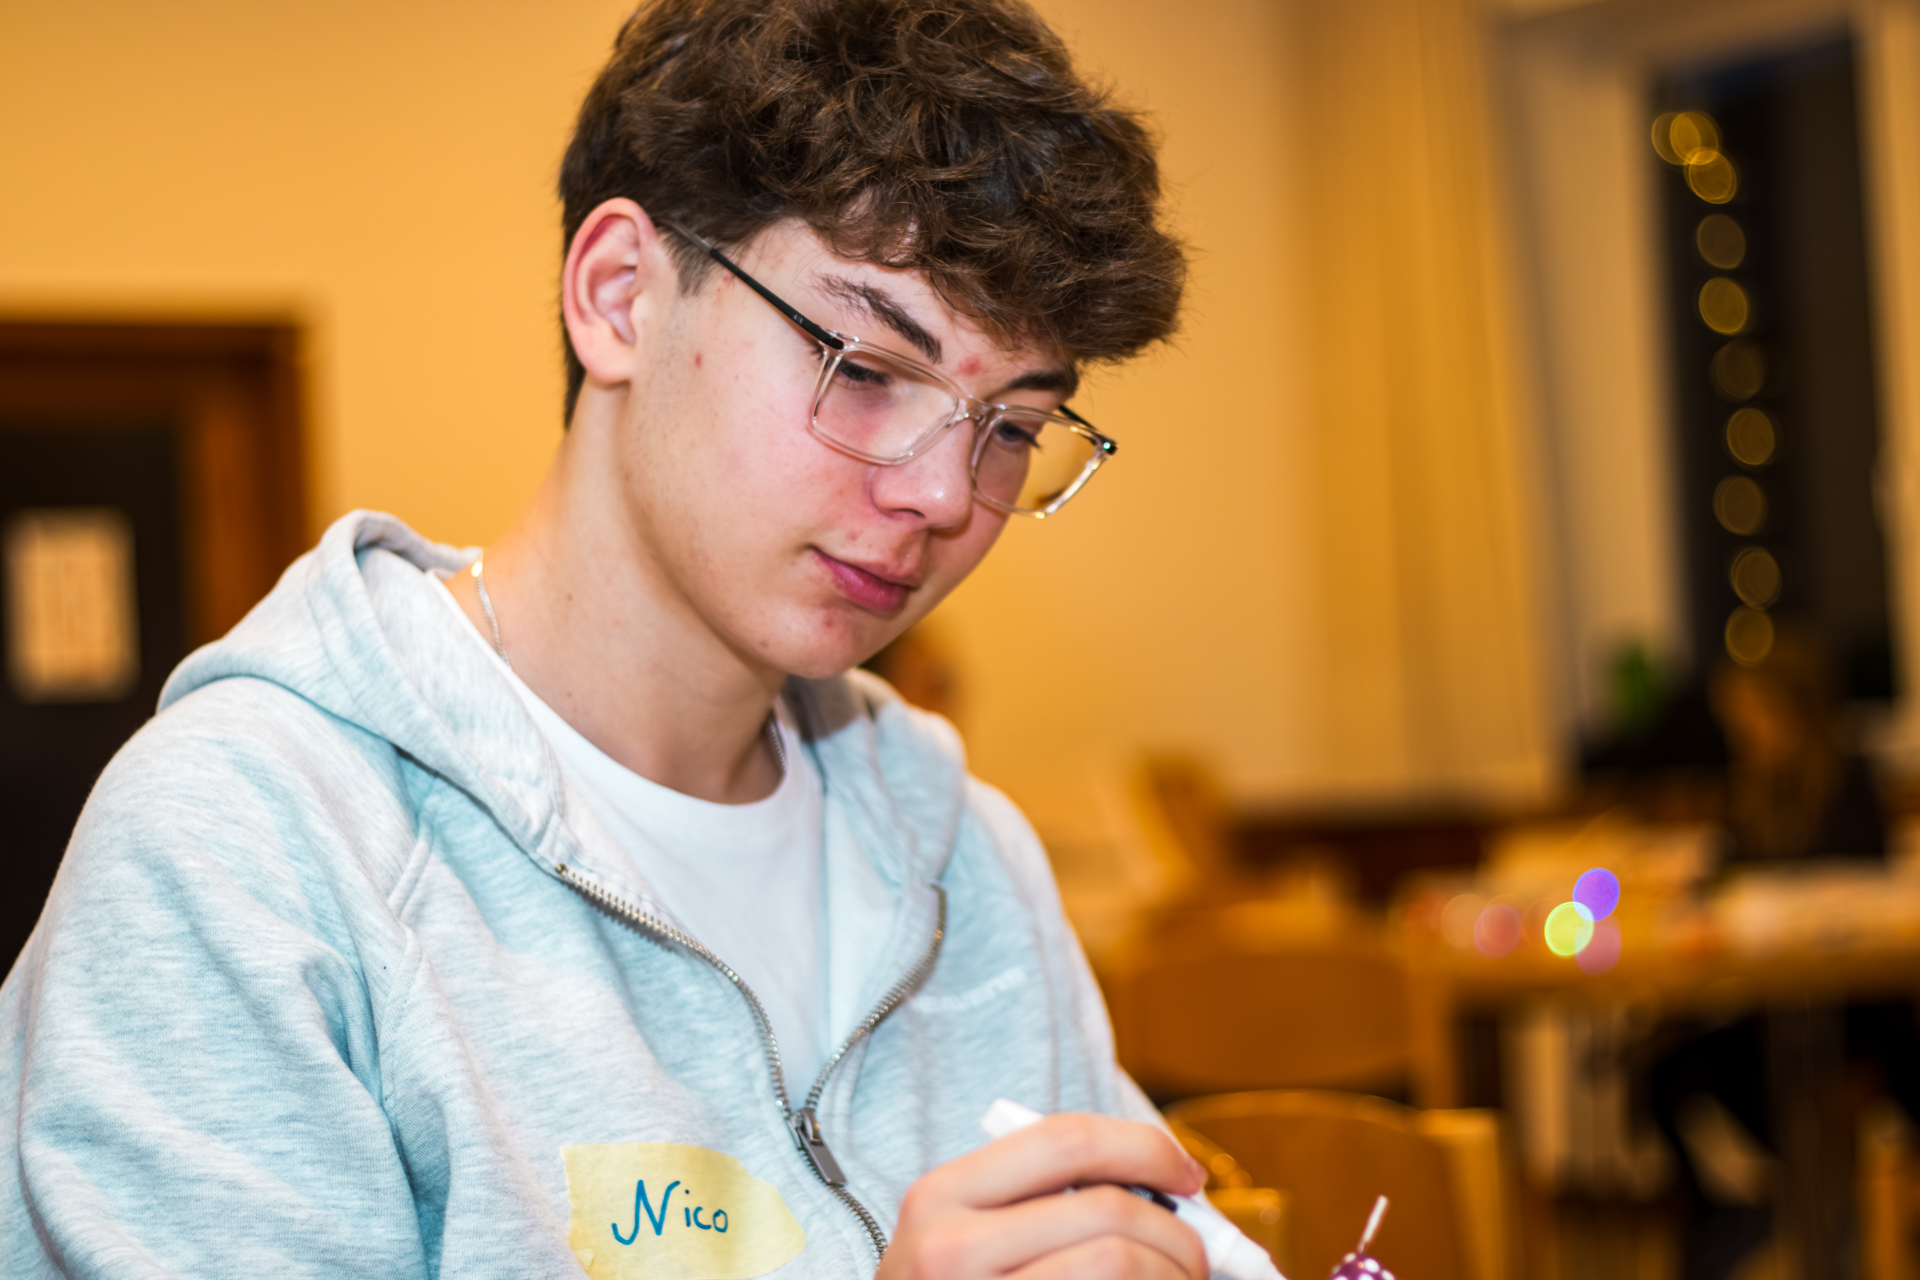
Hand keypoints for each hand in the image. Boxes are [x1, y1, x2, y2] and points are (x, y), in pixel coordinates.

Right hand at [876, 1111, 1209, 1278]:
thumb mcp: (959, 1236)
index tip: (1186, 1176)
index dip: (1145, 1148)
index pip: (1066, 1140)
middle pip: (1107, 1211)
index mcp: (941, 1196)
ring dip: (1174, 1276)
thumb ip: (1036, 1199)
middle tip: (1198, 1255)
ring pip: (1119, 1263)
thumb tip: (1165, 1187)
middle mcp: (952, 1250)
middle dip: (1179, 1232)